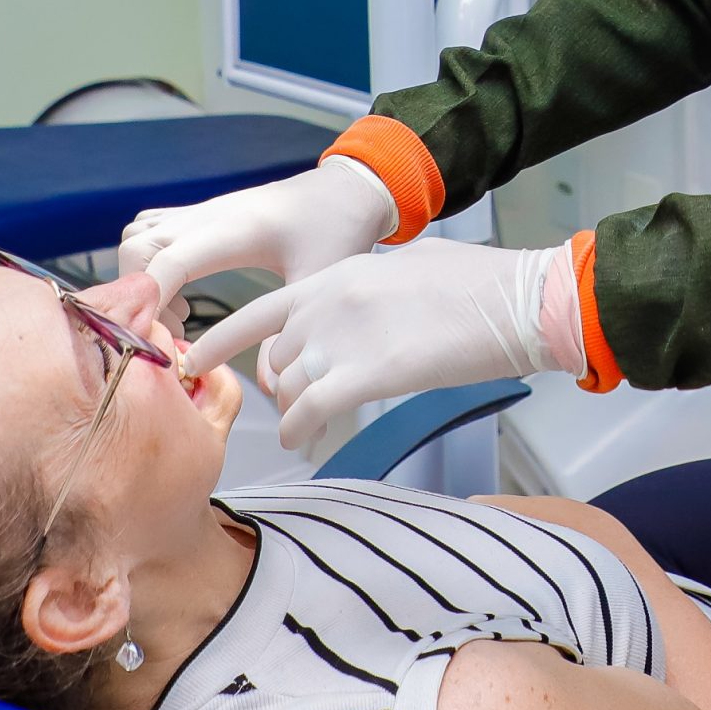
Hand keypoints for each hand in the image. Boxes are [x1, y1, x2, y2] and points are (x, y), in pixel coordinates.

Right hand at [116, 157, 398, 325]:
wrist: (346, 190)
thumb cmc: (337, 229)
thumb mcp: (318, 281)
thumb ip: (290, 331)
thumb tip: (272, 390)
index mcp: (234, 230)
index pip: (168, 260)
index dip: (151, 302)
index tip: (163, 340)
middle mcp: (208, 215)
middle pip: (137, 246)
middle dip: (138, 294)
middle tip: (172, 332)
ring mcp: (202, 210)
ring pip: (137, 234)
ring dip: (141, 277)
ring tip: (178, 314)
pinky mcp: (201, 213)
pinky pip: (151, 228)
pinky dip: (149, 261)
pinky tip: (182, 290)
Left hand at [182, 238, 575, 449]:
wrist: (512, 301)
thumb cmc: (473, 282)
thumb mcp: (405, 267)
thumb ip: (363, 290)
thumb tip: (352, 308)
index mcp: (335, 276)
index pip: (257, 312)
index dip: (222, 341)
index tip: (198, 361)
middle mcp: (326, 305)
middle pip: (273, 358)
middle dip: (276, 385)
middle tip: (288, 404)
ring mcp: (343, 339)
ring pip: (287, 388)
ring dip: (291, 410)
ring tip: (303, 424)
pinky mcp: (365, 375)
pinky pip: (308, 412)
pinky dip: (299, 431)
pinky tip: (303, 442)